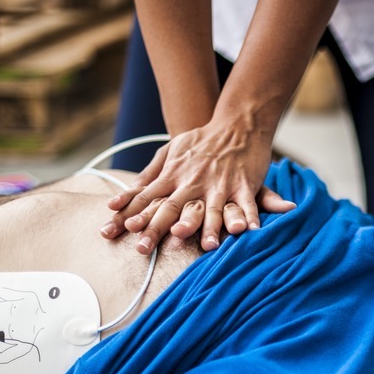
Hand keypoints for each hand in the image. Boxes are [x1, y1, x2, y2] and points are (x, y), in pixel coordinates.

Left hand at [100, 114, 294, 253]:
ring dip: (208, 228)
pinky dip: (249, 218)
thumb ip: (149, 175)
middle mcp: (193, 182)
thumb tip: (125, 196)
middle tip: (144, 249)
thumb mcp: (170, 151)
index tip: (123, 230)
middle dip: (156, 229)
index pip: (148, 196)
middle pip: (171, 208)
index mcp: (174, 175)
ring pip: (211, 210)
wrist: (238, 124)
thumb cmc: (202, 141)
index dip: (135, 213)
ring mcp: (219, 184)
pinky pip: (246, 205)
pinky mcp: (244, 186)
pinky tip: (250, 231)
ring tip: (206, 247)